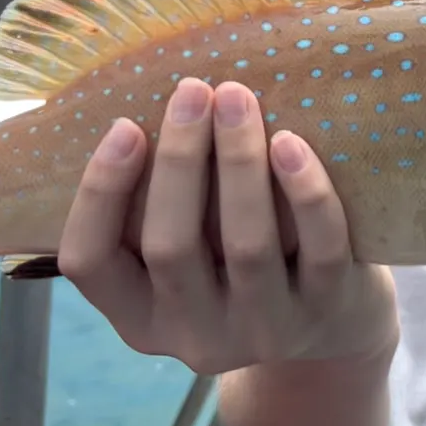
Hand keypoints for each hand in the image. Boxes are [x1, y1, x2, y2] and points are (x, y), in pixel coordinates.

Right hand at [57, 77, 398, 374]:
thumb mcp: (186, 257)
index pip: (89, 262)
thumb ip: (156, 207)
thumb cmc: (239, 266)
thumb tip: (144, 103)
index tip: (124, 125)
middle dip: (179, 160)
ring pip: (246, 246)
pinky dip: (305, 195)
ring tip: (237, 97)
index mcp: (140, 317)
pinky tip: (291, 144)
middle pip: (170, 247)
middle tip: (192, 89)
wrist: (335, 330)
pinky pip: (319, 251)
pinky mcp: (327, 311)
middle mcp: (195, 335)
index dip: (98, 193)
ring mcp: (264, 330)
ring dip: (239, 163)